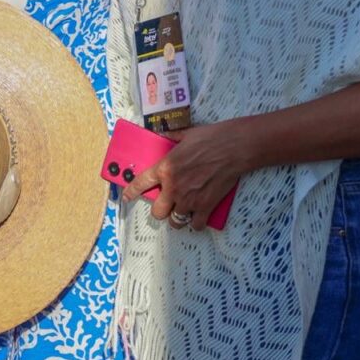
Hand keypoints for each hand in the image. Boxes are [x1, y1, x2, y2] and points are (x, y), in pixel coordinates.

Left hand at [122, 122, 244, 231]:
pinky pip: (196, 225)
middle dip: (160, 210)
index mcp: (165, 168)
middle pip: (157, 212)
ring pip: (175, 221)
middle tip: (166, 205)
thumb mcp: (185, 135)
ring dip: (177, 218)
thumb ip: (171, 138)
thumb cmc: (210, 138)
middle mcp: (173, 187)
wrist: (233, 147)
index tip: (127, 197)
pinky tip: (198, 216)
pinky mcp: (206, 206)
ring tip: (181, 212)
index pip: (141, 184)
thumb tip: (163, 134)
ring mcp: (190, 199)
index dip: (131, 192)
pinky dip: (196, 222)